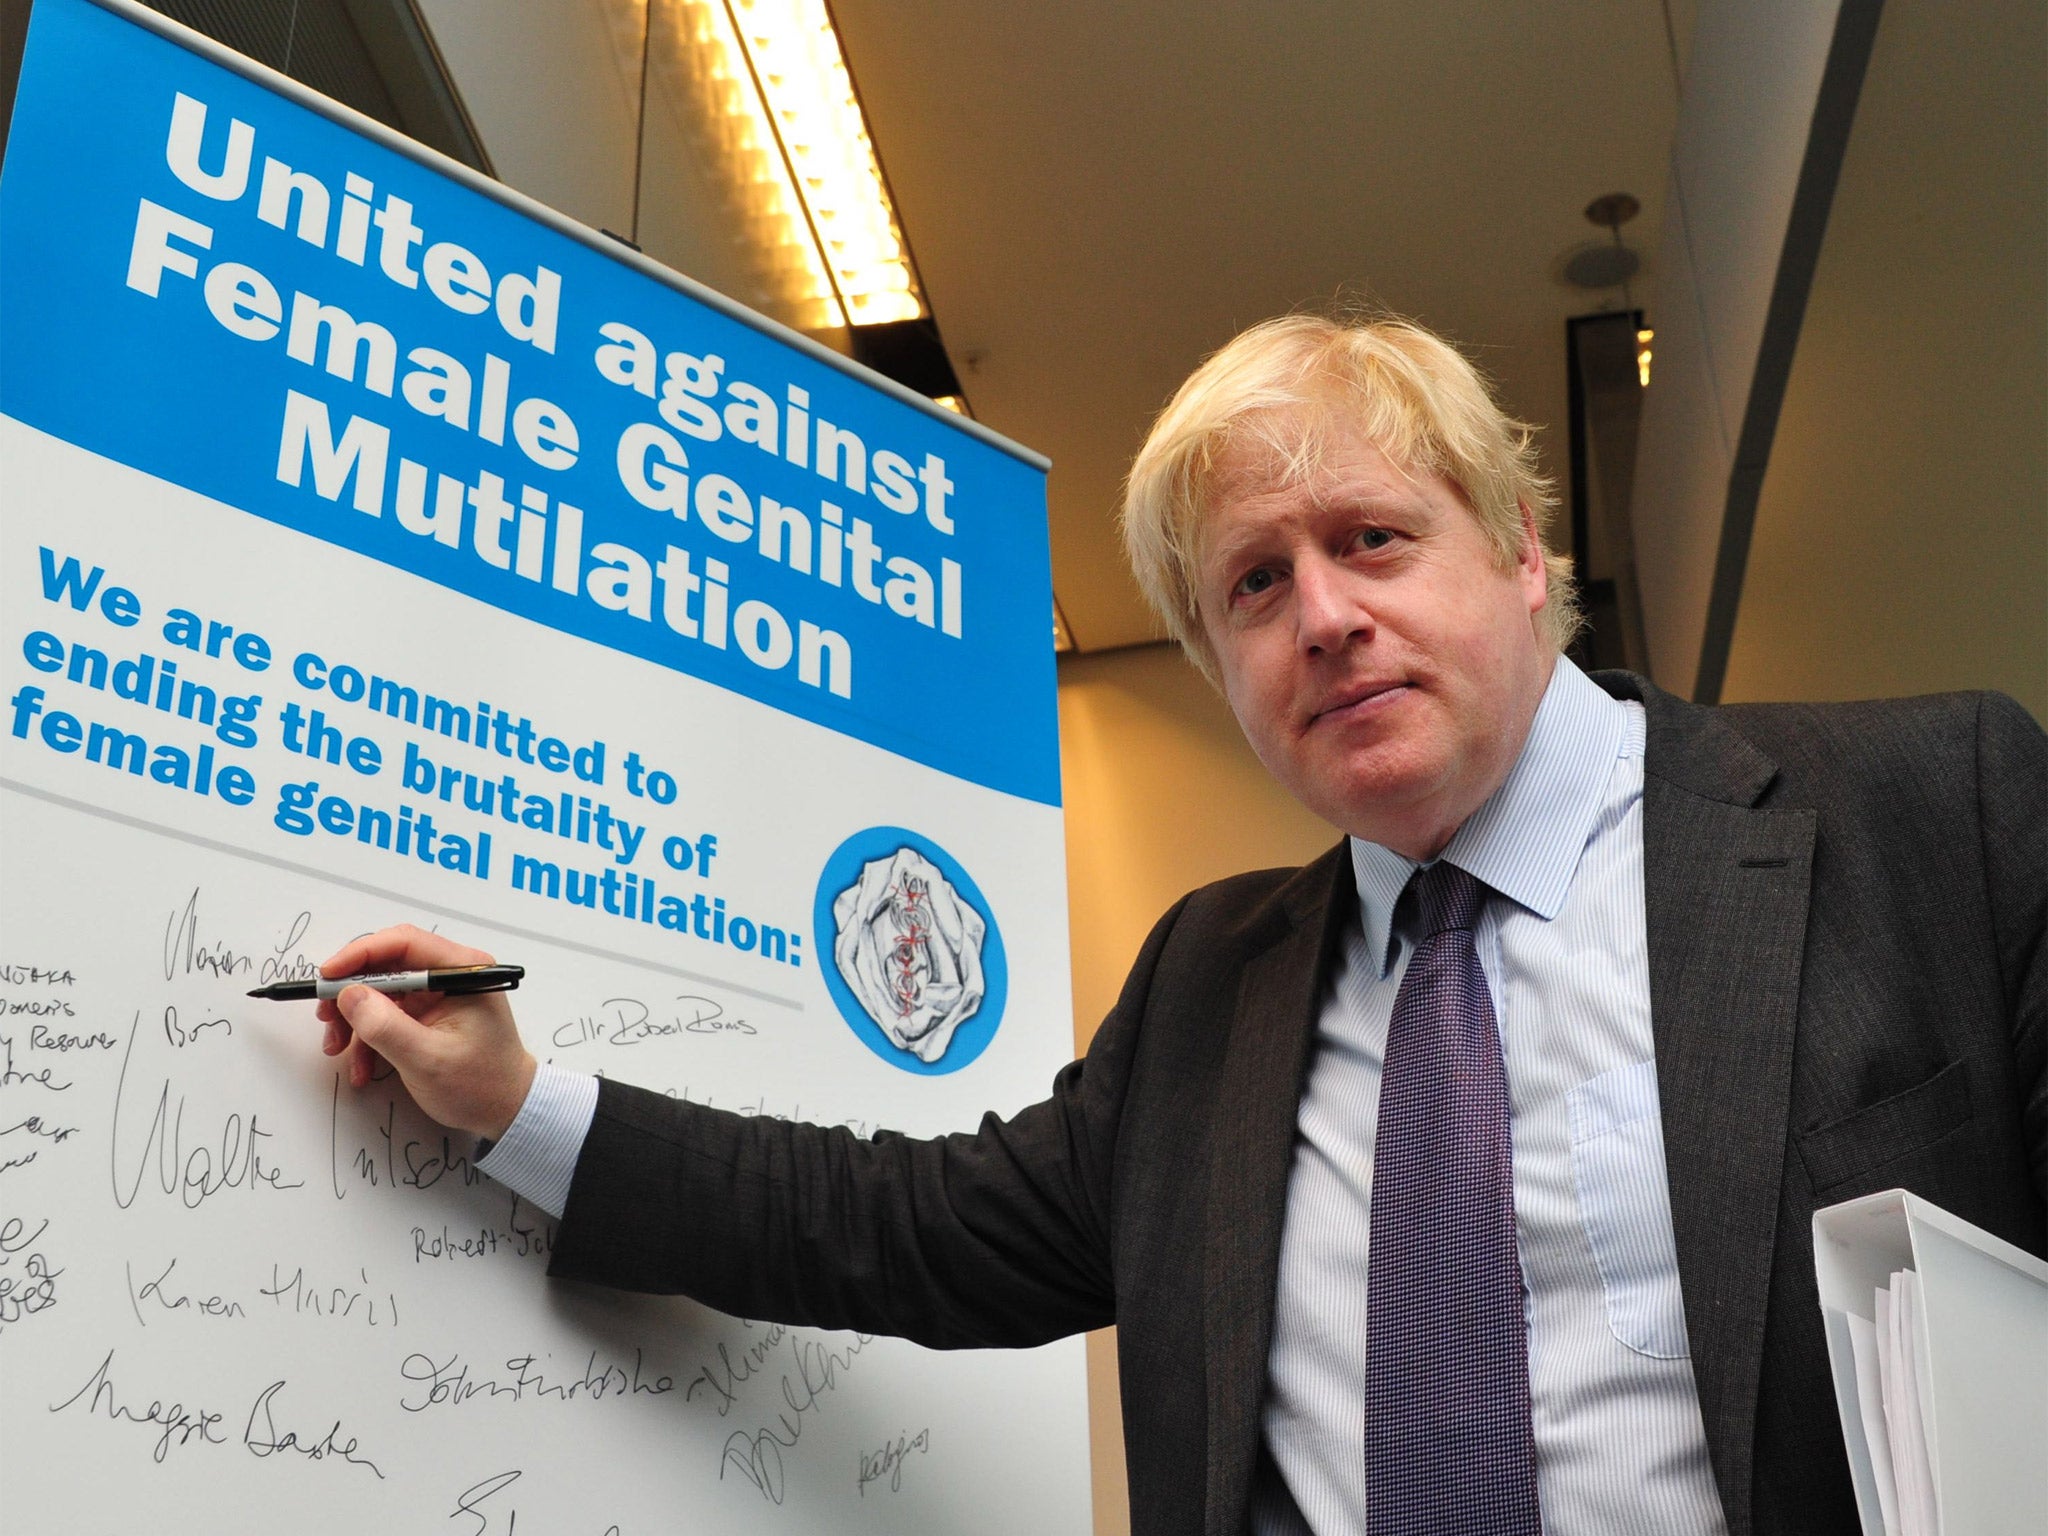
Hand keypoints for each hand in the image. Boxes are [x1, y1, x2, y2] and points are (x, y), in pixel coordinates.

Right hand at [314, 924, 536, 1141]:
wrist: (505, 1110)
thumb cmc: (479, 1085)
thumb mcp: (427, 1060)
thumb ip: (386, 1027)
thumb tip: (349, 995)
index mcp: (463, 971)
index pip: (404, 943)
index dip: (360, 954)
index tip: (327, 977)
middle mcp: (451, 974)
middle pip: (386, 965)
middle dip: (351, 994)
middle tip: (326, 1020)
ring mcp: (438, 993)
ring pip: (380, 991)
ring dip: (354, 1021)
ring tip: (338, 1052)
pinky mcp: (428, 1013)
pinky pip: (387, 1014)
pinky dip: (369, 1038)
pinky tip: (362, 1068)